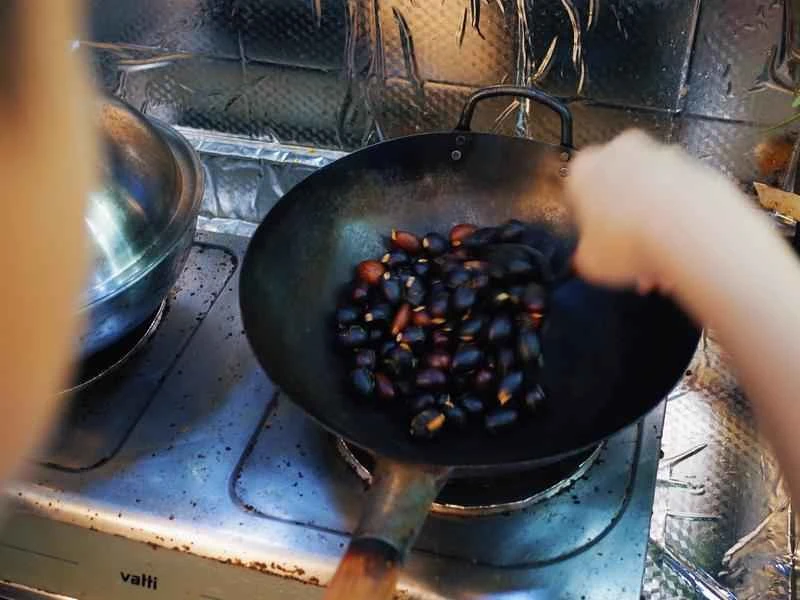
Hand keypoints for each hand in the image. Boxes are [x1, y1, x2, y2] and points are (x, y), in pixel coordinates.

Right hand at [564, 129, 738, 292]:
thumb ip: (587, 254)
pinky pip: (679, 196)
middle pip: (616, 188)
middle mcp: (621, 153)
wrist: (689, 231)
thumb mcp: (590, 262)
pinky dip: (678, 220)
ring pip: (650, 193)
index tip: (593, 240)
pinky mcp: (695, 166)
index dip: (586, 221)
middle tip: (625, 253)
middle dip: (622, 221)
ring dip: (651, 224)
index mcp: (583, 168)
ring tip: (656, 263)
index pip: (576, 191)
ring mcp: (661, 155)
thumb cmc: (635, 238)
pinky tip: (677, 251)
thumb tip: (592, 258)